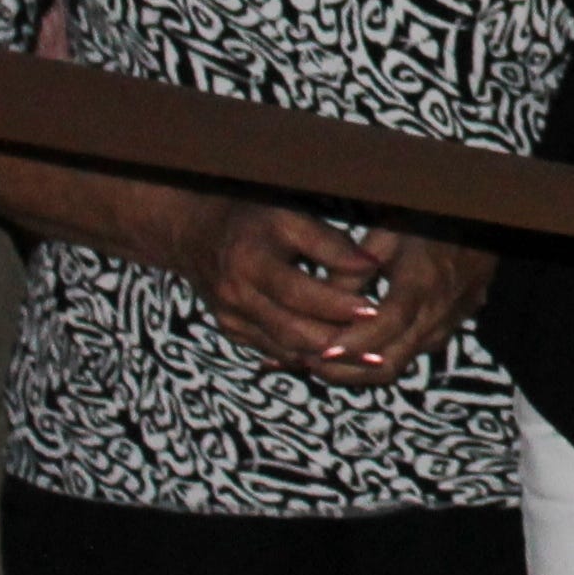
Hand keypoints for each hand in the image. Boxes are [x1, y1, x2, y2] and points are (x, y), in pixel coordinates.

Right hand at [148, 198, 393, 372]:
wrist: (197, 232)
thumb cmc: (254, 217)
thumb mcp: (290, 216)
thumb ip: (330, 243)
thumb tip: (372, 266)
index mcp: (250, 260)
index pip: (299, 292)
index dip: (337, 304)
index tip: (373, 310)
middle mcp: (236, 294)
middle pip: (292, 328)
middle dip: (337, 340)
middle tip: (376, 348)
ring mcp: (230, 317)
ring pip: (284, 346)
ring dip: (326, 355)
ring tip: (365, 358)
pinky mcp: (232, 330)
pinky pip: (273, 349)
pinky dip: (305, 354)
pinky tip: (336, 357)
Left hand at [309, 235, 495, 386]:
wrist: (486, 220)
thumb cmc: (431, 218)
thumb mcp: (387, 231)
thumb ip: (355, 268)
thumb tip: (322, 301)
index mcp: (422, 283)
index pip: (385, 327)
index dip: (351, 345)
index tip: (317, 354)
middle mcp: (438, 312)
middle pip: (389, 362)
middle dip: (346, 371)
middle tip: (309, 364)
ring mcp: (448, 324)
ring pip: (400, 364)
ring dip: (361, 369)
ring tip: (325, 361)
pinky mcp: (452, 327)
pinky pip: (413, 352)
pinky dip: (382, 356)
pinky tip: (358, 347)